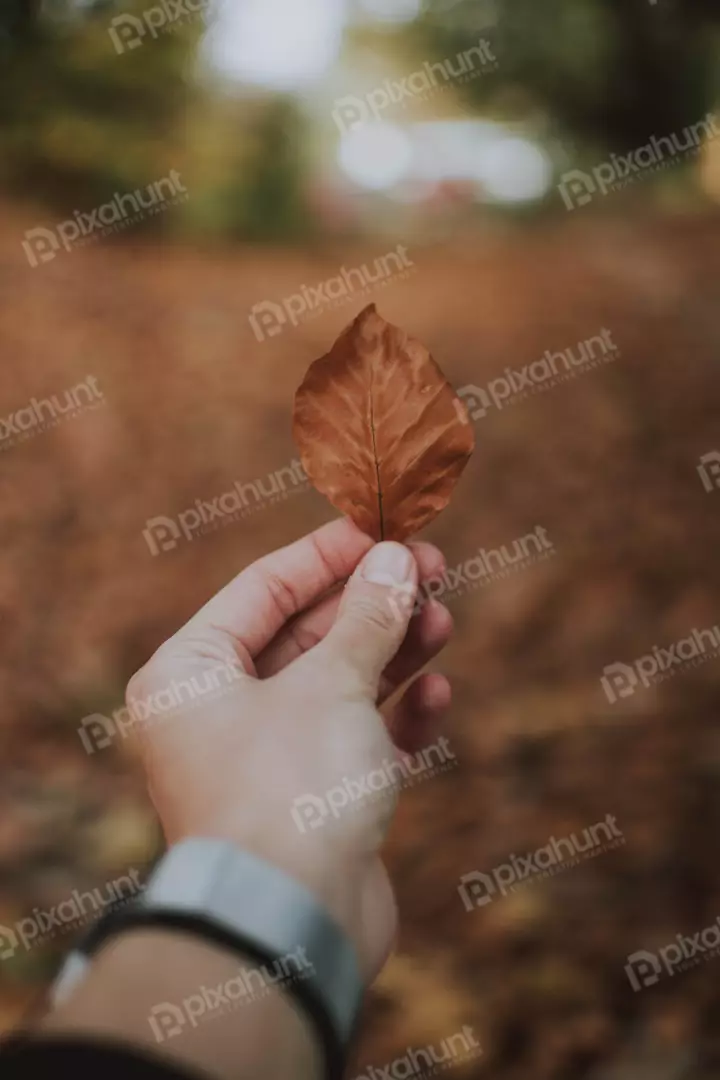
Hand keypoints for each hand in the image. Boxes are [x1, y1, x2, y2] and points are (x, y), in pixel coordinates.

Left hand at [126, 518, 452, 981]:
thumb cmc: (289, 790)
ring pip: (336, 684)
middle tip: (432, 569)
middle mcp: (217, 714)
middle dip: (371, 603)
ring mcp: (265, 760)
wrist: (291, 928)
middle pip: (304, 634)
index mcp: (190, 675)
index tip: (384, 528)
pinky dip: (395, 714)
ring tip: (442, 619)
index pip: (263, 588)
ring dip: (391, 651)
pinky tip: (437, 692)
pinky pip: (355, 738)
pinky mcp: (309, 801)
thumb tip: (396, 560)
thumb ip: (367, 616)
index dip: (328, 554)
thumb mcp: (331, 684)